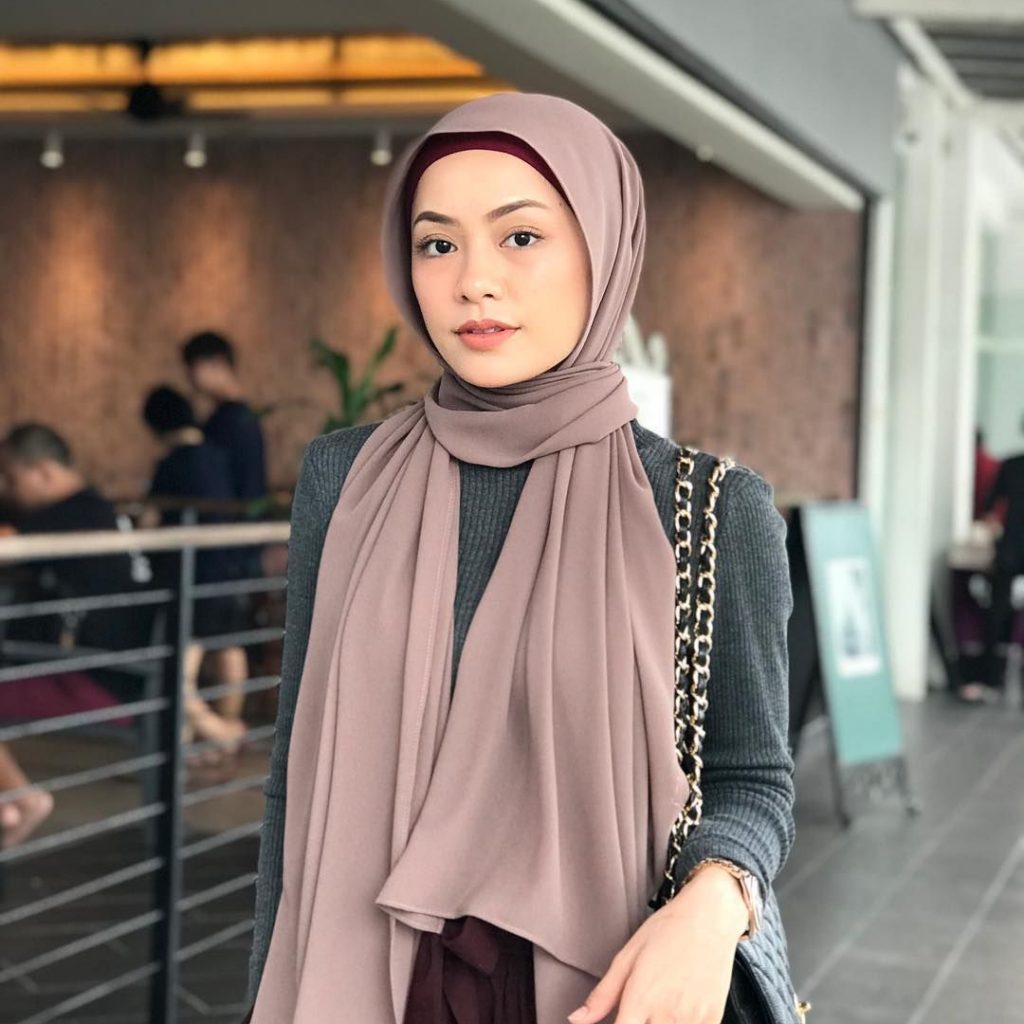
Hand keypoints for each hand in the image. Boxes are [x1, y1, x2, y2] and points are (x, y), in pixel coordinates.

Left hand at [567, 865, 747, 1023]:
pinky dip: (681, 1022)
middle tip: (640, 1008)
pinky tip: (678, 1008)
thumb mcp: (627, 956)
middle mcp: (667, 1015)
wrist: (709, 916)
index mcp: (640, 999)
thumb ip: (602, 995)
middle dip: (639, 1022)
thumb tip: (576, 1019)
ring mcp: (692, 1020)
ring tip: (659, 1003)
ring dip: (658, 1022)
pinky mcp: (712, 1020)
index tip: (619, 1020)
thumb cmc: (666, 930)